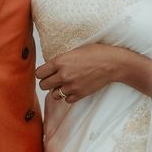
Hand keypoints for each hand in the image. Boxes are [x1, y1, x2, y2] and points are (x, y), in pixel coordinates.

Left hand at [35, 43, 151, 103]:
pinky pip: (67, 100)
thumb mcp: (74, 51)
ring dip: (57, 90)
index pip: (39, 73)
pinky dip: (69, 96)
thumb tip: (51, 66)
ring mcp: (71, 86)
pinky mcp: (80, 94)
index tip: (45, 72)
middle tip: (52, 79)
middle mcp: (63, 75)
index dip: (41, 73)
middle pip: (43, 85)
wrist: (112, 63)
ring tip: (64, 84)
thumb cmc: (95, 52)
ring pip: (54, 95)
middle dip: (46, 82)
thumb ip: (61, 60)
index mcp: (60, 61)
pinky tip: (74, 88)